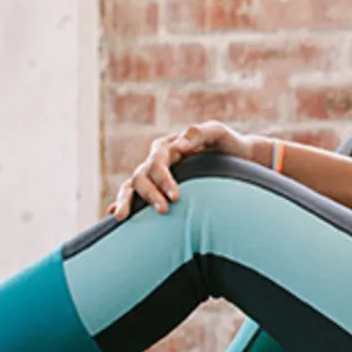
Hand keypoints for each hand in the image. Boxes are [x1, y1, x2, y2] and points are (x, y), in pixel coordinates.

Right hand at [109, 121, 257, 220]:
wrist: (238, 158)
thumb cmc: (228, 145)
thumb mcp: (218, 134)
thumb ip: (201, 134)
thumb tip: (179, 144)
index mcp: (168, 146)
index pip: (157, 162)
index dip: (163, 179)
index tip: (176, 197)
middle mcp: (157, 160)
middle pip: (141, 176)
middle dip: (149, 194)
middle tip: (165, 211)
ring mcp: (153, 175)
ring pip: (131, 186)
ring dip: (127, 201)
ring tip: (122, 218)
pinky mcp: (155, 189)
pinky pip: (133, 194)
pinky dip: (122, 202)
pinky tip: (113, 214)